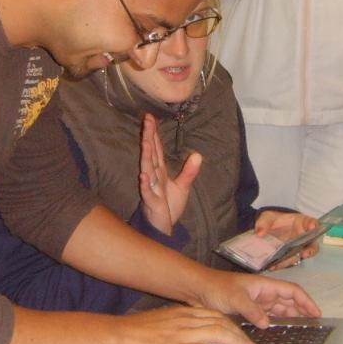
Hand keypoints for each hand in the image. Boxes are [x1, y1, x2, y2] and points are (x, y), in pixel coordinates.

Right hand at [109, 305, 256, 343]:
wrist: (116, 337)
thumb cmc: (130, 334)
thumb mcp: (156, 325)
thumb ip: (171, 330)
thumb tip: (179, 340)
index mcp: (179, 315)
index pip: (211, 315)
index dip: (227, 323)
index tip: (236, 330)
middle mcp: (184, 321)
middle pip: (219, 322)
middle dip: (237, 332)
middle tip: (248, 342)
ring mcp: (181, 334)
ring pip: (217, 333)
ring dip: (235, 342)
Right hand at [139, 113, 200, 235]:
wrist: (164, 227)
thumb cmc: (169, 206)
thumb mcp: (183, 187)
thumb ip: (189, 171)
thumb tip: (198, 154)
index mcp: (160, 171)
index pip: (157, 149)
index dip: (154, 133)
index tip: (150, 116)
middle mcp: (154, 176)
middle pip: (151, 153)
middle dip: (148, 137)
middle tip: (146, 119)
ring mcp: (151, 188)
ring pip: (147, 169)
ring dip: (146, 156)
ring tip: (145, 141)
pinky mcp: (151, 202)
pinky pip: (147, 191)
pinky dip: (145, 183)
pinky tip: (143, 174)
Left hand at [191, 267, 320, 328]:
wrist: (199, 290)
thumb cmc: (217, 287)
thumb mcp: (236, 298)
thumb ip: (252, 310)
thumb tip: (267, 324)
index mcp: (265, 285)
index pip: (292, 291)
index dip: (306, 301)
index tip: (316, 313)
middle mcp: (265, 294)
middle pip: (289, 302)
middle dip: (302, 312)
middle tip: (313, 327)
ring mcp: (258, 303)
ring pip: (280, 312)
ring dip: (291, 320)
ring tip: (301, 332)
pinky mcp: (250, 312)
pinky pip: (268, 319)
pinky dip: (276, 325)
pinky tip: (281, 334)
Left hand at [253, 209, 319, 266]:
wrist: (266, 230)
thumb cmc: (272, 220)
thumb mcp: (267, 218)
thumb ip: (264, 224)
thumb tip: (260, 233)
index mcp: (302, 223)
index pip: (312, 222)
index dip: (314, 225)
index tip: (312, 226)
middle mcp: (303, 237)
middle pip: (313, 243)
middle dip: (311, 249)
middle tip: (305, 254)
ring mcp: (298, 247)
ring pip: (302, 255)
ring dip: (296, 259)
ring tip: (287, 263)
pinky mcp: (290, 255)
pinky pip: (289, 261)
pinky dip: (282, 264)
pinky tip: (274, 266)